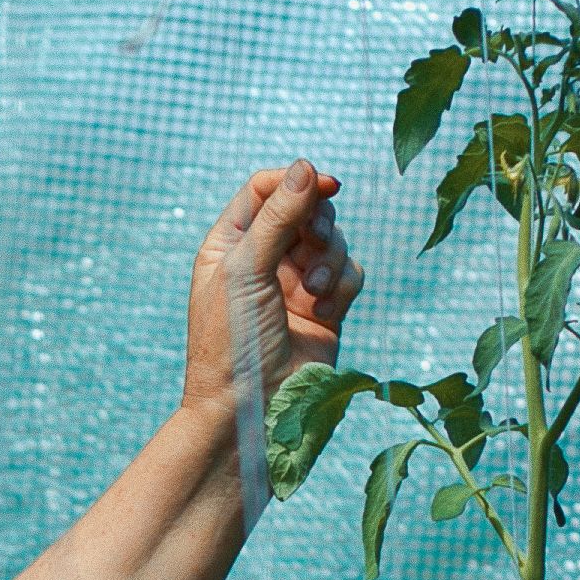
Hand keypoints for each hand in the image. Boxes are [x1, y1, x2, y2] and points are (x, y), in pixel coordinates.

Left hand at [181, 158, 360, 415]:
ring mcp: (296, 286)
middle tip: (313, 242)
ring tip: (313, 292)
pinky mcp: (326, 310)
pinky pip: (350, 273)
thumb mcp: (246, 271)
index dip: (294, 182)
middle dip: (316, 222)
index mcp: (230, 246)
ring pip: (333, 241)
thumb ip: (278, 217)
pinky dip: (342, 285)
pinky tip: (325, 310)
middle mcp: (262, 261)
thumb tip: (307, 167)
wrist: (250, 412)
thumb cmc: (232, 343)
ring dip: (330, 259)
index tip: (322, 184)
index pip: (265, 190)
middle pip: (306, 209)